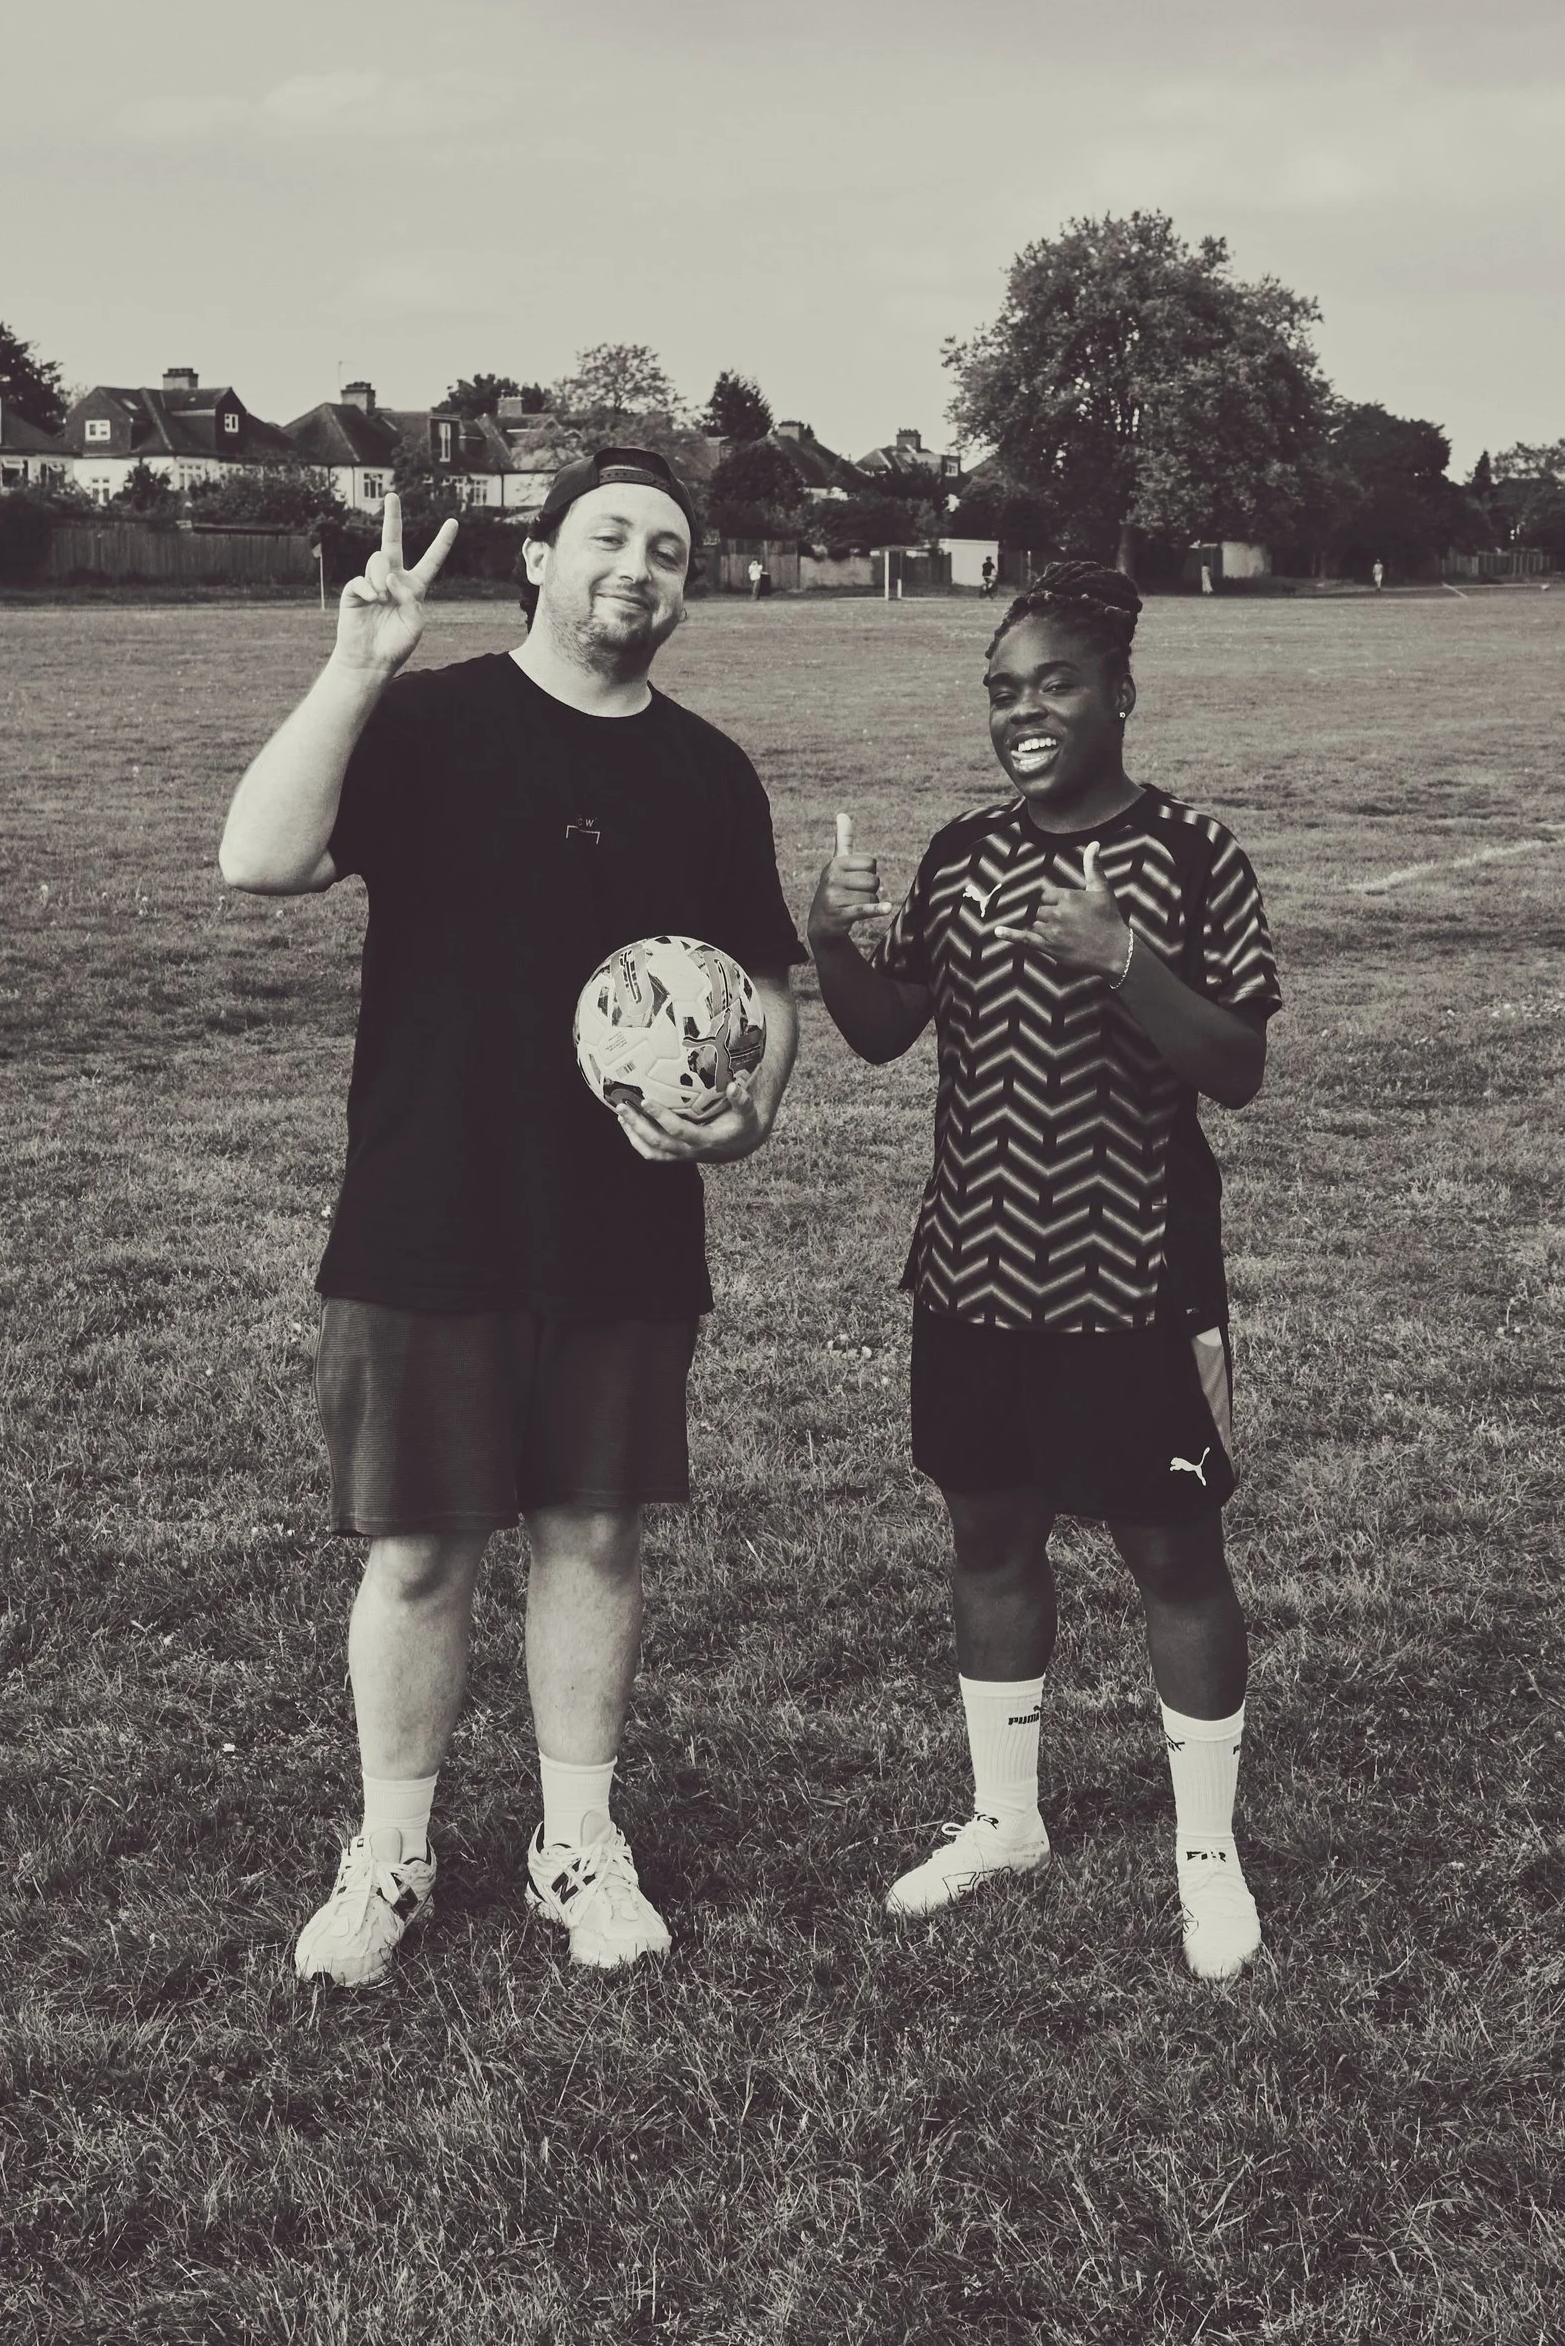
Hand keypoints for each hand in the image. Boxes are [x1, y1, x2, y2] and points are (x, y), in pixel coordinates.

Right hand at [333, 493, 458, 676]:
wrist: (371, 660)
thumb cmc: (397, 644)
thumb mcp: (415, 623)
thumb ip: (410, 597)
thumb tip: (390, 576)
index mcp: (414, 587)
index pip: (431, 560)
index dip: (442, 542)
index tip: (453, 522)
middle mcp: (393, 579)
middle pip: (392, 542)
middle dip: (392, 518)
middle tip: (392, 495)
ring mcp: (373, 582)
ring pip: (378, 561)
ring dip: (382, 578)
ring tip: (382, 599)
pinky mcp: (356, 590)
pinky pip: (362, 579)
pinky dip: (369, 589)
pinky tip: (372, 600)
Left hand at [615, 1074, 767, 1164]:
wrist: (742, 1145)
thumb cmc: (743, 1125)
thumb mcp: (748, 1113)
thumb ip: (742, 1100)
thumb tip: (733, 1086)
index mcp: (705, 1140)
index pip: (678, 1131)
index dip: (661, 1117)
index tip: (646, 1101)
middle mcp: (690, 1151)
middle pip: (658, 1142)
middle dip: (638, 1124)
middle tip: (622, 1106)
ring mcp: (681, 1155)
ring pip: (652, 1150)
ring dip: (633, 1133)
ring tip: (621, 1114)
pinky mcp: (676, 1155)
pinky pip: (652, 1153)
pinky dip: (637, 1141)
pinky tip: (628, 1125)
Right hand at [807, 813, 890, 946]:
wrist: (821, 922)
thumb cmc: (834, 887)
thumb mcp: (837, 863)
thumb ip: (843, 840)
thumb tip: (842, 814)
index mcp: (836, 863)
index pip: (871, 863)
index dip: (870, 872)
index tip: (856, 879)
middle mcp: (832, 878)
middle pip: (873, 880)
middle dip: (871, 889)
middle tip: (856, 894)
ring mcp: (834, 897)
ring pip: (872, 896)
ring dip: (870, 903)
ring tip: (854, 905)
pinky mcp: (840, 915)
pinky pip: (864, 909)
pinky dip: (876, 910)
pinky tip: (887, 908)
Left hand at [993, 841, 1129, 977]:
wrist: (1115, 951)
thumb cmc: (1109, 919)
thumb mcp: (1102, 890)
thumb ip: (1093, 866)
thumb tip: (1094, 843)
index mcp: (1067, 896)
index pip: (1047, 896)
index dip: (1056, 903)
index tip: (1071, 912)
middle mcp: (1057, 912)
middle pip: (1040, 910)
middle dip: (1052, 917)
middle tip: (1071, 926)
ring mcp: (1051, 931)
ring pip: (1036, 924)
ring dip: (1045, 929)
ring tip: (1066, 936)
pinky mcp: (1048, 947)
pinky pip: (1024, 938)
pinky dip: (1010, 935)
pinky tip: (998, 931)